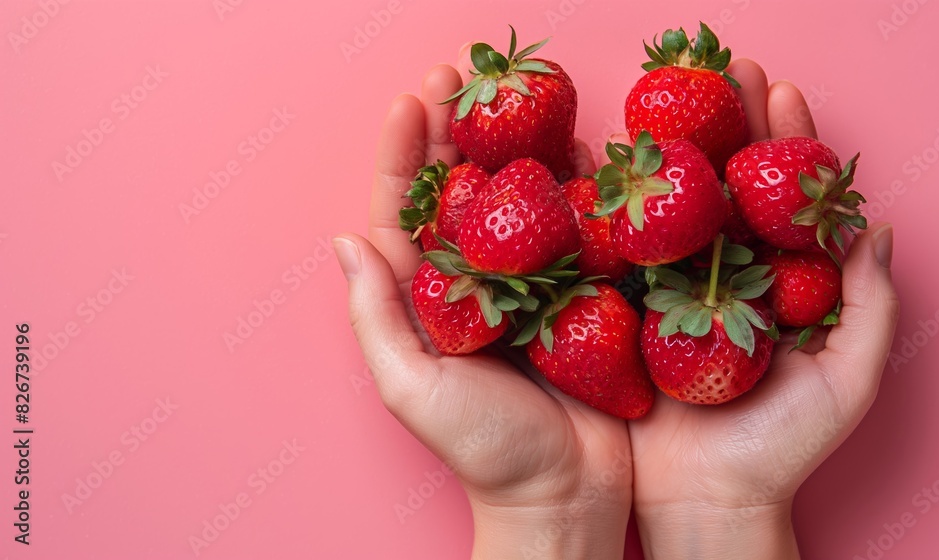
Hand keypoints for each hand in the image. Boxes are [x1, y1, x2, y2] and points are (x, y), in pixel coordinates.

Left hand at [335, 57, 631, 558]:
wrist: (567, 496)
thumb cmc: (486, 452)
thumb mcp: (414, 388)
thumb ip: (378, 315)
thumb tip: (344, 239)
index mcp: (428, 298)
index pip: (407, 211)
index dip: (407, 153)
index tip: (414, 100)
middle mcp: (476, 283)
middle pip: (463, 192)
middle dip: (460, 132)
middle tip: (465, 75)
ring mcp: (532, 286)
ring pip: (520, 201)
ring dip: (517, 146)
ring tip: (519, 95)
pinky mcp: (583, 295)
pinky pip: (578, 230)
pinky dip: (577, 188)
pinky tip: (580, 147)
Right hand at [626, 59, 899, 559]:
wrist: (704, 499)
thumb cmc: (782, 448)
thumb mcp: (848, 378)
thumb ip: (870, 304)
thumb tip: (877, 225)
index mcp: (780, 283)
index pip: (784, 197)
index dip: (787, 141)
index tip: (781, 89)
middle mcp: (725, 277)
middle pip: (727, 185)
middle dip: (727, 123)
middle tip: (720, 66)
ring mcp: (671, 290)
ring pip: (672, 205)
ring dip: (668, 148)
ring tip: (661, 95)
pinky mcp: (625, 310)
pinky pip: (617, 249)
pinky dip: (612, 204)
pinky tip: (606, 158)